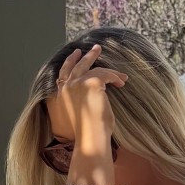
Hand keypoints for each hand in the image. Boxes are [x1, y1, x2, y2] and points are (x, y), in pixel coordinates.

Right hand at [52, 47, 123, 184]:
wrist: (90, 136)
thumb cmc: (87, 131)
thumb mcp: (80, 112)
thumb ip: (81, 99)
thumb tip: (95, 93)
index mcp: (62, 94)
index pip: (64, 73)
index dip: (70, 62)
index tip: (76, 54)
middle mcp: (67, 86)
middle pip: (77, 65)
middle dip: (87, 56)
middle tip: (96, 48)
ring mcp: (78, 83)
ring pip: (94, 69)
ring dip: (110, 71)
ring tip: (120, 73)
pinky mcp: (91, 82)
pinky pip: (105, 74)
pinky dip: (115, 78)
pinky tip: (122, 83)